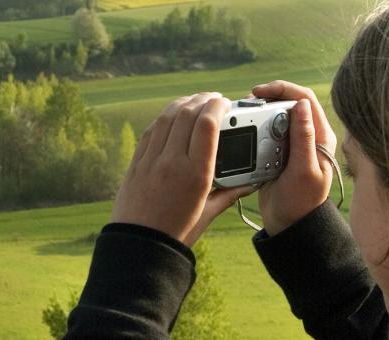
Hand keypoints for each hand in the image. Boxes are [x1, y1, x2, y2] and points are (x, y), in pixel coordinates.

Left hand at [111, 92, 252, 245]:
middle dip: (203, 100)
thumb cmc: (176, 234)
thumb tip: (252, 182)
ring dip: (183, 103)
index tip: (225, 102)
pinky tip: (172, 116)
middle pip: (187, 114)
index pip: (207, 124)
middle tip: (214, 98)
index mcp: (195, 174)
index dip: (217, 106)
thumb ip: (230, 193)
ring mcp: (150, 160)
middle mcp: (172, 161)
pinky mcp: (136, 163)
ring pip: (166, 117)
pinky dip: (164, 118)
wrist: (139, 246)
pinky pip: (151, 131)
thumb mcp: (208, 214)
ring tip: (195, 101)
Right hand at [250, 81, 336, 234]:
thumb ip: (304, 137)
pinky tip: (244, 128)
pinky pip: (266, 131)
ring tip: (243, 113)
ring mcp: (292, 143)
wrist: (289, 224)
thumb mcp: (303, 169)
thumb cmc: (301, 202)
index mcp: (321, 137)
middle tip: (247, 101)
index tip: (260, 92)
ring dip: (260, 111)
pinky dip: (255, 126)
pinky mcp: (278, 152)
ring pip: (276, 115)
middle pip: (289, 103)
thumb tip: (301, 104)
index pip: (305, 99)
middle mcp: (308, 136)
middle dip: (268, 97)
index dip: (283, 89)